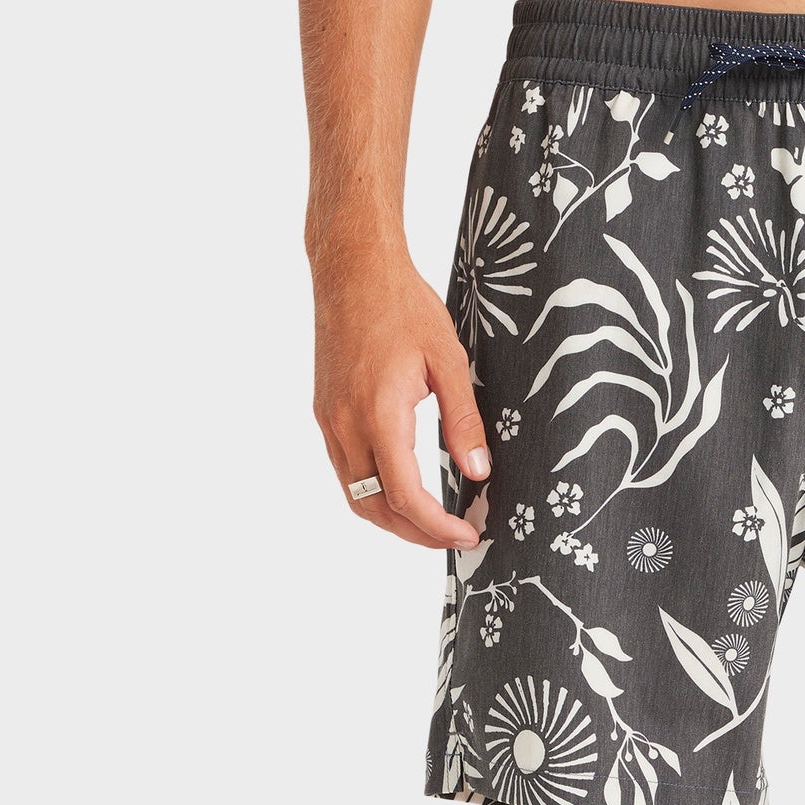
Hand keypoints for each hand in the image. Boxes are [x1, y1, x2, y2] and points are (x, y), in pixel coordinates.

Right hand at [311, 248, 489, 549]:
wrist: (352, 267)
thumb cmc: (401, 304)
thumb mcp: (448, 359)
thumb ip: (463, 421)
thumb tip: (479, 471)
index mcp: (378, 414)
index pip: (405, 495)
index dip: (436, 526)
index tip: (467, 535)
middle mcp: (345, 425)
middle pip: (375, 507)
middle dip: (416, 534)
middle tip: (455, 537)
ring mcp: (330, 421)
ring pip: (356, 496)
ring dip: (393, 519)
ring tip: (433, 523)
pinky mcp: (325, 414)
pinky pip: (346, 473)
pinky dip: (374, 495)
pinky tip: (403, 491)